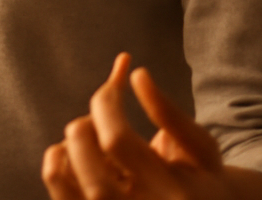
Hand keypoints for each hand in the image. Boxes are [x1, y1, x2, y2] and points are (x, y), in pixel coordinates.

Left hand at [41, 53, 261, 199]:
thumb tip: (137, 74)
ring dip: (67, 148)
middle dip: (83, 130)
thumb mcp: (201, 146)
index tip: (113, 84)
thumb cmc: (203, 177)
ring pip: (64, 182)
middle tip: (98, 118)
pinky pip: (61, 193)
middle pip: (89, 173)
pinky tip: (77, 156)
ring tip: (91, 139)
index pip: (117, 140)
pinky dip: (58, 166)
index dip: (107, 102)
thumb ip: (169, 112)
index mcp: (172, 191)